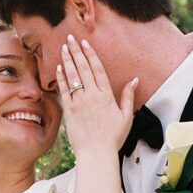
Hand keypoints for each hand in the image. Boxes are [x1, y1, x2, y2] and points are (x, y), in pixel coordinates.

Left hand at [56, 35, 136, 156]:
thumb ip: (128, 96)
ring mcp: (79, 103)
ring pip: (72, 76)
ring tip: (63, 47)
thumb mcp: (126, 117)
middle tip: (70, 38)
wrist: (96, 153)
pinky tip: (58, 68)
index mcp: (106, 96)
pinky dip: (61, 78)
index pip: (97, 69)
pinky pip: (64, 91)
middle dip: (76, 51)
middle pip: (83, 68)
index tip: (85, 43)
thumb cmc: (113, 138)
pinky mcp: (69, 111)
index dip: (91, 54)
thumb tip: (134, 80)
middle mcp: (92, 96)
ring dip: (67, 60)